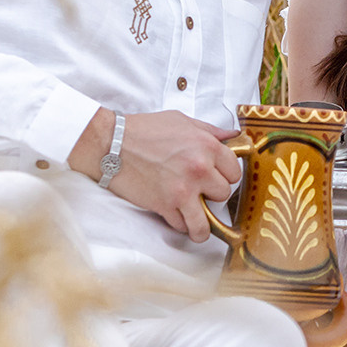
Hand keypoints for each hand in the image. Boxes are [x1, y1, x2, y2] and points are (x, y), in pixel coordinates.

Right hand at [68, 107, 241, 242]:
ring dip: (202, 223)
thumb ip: (210, 131)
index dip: (226, 174)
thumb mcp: (182, 121)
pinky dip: (180, 224)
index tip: (217, 177)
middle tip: (200, 190)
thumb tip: (234, 137)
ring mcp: (183, 190)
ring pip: (206, 221)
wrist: (112, 144)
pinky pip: (182, 226)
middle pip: (224, 194)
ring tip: (198, 223)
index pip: (234, 171)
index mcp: (206, 146)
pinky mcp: (164, 205)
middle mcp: (199, 169)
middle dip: (212, 194)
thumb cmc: (145, 130)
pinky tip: (177, 217)